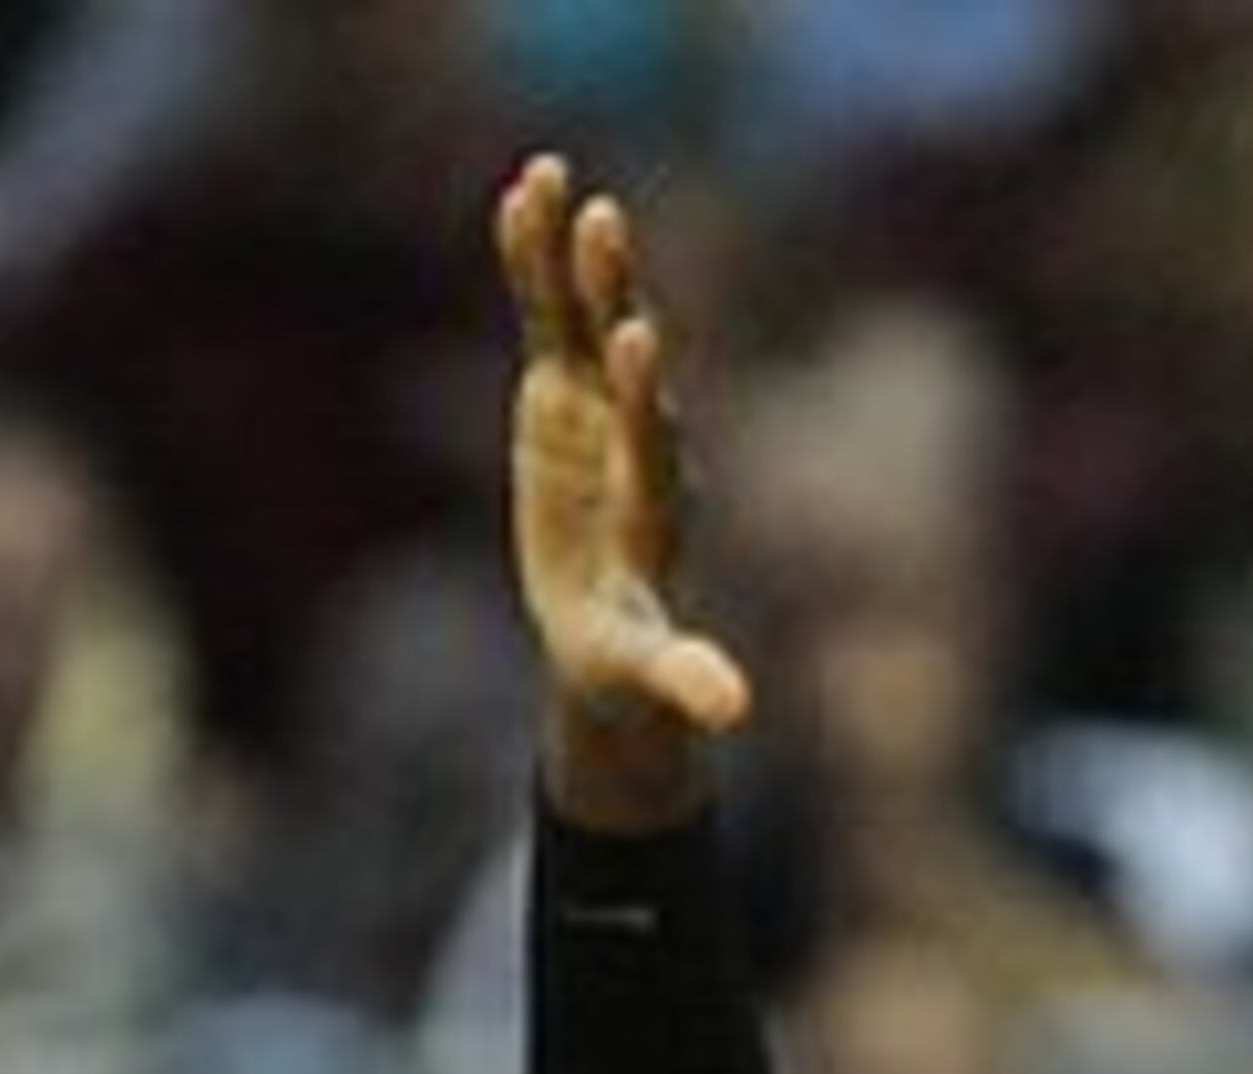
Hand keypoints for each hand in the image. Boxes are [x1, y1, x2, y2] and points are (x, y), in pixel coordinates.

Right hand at [496, 151, 750, 829]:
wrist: (614, 632)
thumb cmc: (631, 666)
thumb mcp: (652, 680)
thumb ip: (689, 682)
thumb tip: (734, 715)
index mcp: (655, 503)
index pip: (655, 440)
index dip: (646, 395)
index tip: (638, 342)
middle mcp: (636, 439)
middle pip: (626, 358)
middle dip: (614, 296)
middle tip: (606, 225)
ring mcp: (599, 409)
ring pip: (585, 320)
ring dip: (569, 255)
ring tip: (547, 178)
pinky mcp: (563, 395)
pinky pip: (546, 318)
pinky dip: (533, 264)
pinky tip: (518, 196)